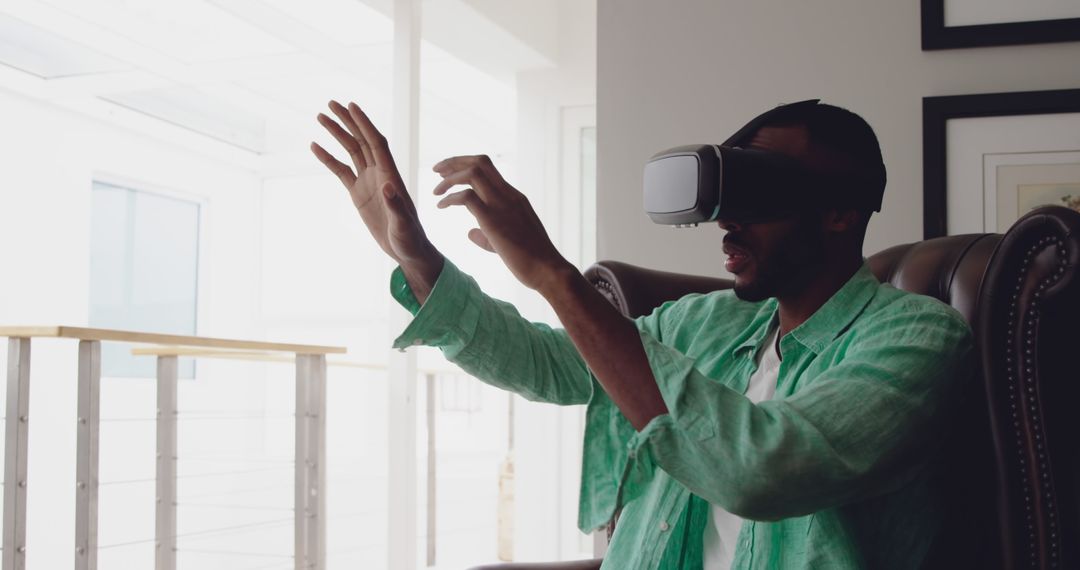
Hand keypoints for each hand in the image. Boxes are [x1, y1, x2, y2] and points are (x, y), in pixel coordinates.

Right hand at [311, 101, 442, 292]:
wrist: (407, 251)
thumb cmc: (410, 238)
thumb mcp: (403, 224)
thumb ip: (395, 205)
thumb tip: (386, 186)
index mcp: (391, 176)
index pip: (376, 143)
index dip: (364, 124)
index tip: (351, 106)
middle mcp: (379, 173)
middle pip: (361, 140)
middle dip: (347, 121)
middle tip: (330, 103)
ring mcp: (368, 182)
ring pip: (351, 151)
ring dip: (337, 133)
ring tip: (320, 117)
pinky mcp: (358, 193)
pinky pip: (341, 171)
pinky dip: (329, 158)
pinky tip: (315, 146)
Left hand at [433, 155, 574, 293]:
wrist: (547, 270)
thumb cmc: (532, 260)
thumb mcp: (507, 241)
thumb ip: (487, 233)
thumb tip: (470, 232)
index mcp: (514, 197)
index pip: (488, 169)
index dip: (465, 165)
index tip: (448, 172)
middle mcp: (508, 195)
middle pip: (480, 162)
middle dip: (455, 162)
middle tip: (436, 169)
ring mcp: (502, 205)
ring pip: (472, 173)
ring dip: (450, 178)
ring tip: (436, 191)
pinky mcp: (493, 220)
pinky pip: (466, 197)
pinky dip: (450, 198)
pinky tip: (441, 206)